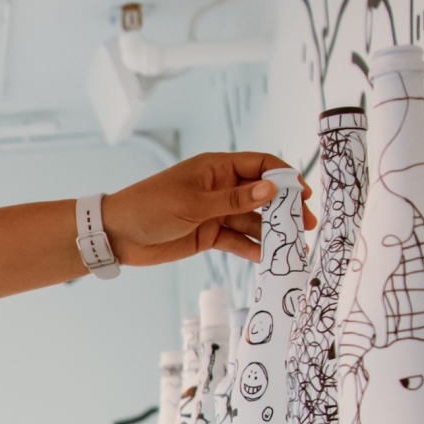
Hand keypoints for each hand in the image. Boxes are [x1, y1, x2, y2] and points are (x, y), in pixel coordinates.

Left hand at [103, 151, 313, 267]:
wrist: (117, 234)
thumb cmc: (149, 206)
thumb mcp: (194, 203)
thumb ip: (234, 199)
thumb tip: (271, 188)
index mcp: (216, 168)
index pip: (260, 165)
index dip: (283, 177)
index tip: (303, 194)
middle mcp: (219, 188)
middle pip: (261, 195)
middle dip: (284, 209)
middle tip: (306, 226)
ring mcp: (215, 212)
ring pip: (251, 220)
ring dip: (270, 232)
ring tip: (292, 248)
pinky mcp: (208, 234)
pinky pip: (237, 239)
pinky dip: (251, 248)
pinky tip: (266, 258)